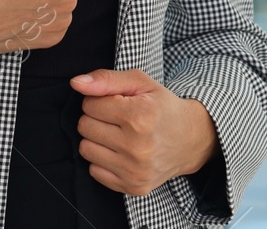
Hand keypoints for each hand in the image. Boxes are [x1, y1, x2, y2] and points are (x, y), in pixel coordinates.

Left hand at [68, 68, 220, 195]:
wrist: (190, 140)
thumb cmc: (161, 107)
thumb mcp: (140, 83)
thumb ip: (106, 79)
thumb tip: (76, 83)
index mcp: (140, 116)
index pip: (89, 105)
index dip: (100, 100)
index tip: (117, 103)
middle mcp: (138, 147)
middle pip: (85, 127)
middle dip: (96, 119)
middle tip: (117, 119)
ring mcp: (136, 170)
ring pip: (86, 149)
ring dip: (97, 139)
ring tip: (118, 134)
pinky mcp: (133, 187)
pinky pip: (94, 171)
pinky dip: (103, 160)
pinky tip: (120, 152)